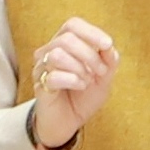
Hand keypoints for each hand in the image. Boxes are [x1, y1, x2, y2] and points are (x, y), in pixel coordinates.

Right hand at [28, 17, 118, 148]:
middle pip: (66, 39)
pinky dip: (73, 80)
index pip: (72, 25)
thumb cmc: (83, 97)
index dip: (91, 32)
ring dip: (80, 68)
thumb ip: (108, 61)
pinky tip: (80, 86)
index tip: (107, 44)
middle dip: (89, 54)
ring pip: (58, 54)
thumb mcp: (103, 78)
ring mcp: (42, 68)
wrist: (69, 123)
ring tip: (88, 80)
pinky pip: (54, 76)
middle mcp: (49, 52)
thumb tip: (109, 46)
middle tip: (101, 71)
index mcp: (64, 45)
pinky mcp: (40, 85)